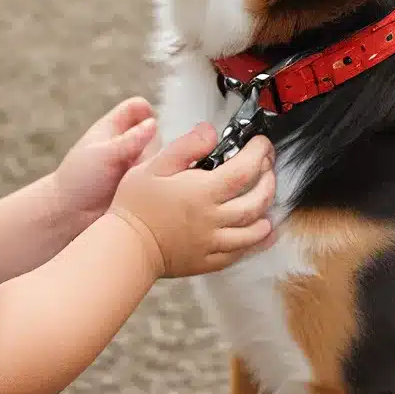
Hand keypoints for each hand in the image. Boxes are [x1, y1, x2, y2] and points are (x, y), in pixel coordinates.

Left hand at [53, 97, 157, 227]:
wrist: (69, 214)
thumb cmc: (78, 179)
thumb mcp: (103, 154)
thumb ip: (129, 140)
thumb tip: (154, 123)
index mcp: (112, 128)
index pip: (137, 107)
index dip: (146, 112)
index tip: (150, 126)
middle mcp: (127, 144)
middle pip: (154, 133)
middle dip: (152, 145)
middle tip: (137, 160)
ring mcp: (134, 165)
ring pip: (160, 156)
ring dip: (154, 164)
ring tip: (137, 179)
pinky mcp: (141, 184)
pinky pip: (160, 177)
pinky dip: (158, 180)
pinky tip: (146, 190)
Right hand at [109, 123, 275, 277]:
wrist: (125, 247)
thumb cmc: (136, 205)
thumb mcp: (153, 165)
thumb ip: (185, 146)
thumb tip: (210, 131)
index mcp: (202, 192)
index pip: (245, 169)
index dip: (259, 153)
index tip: (261, 143)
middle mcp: (214, 218)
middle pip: (257, 199)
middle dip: (269, 178)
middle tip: (268, 164)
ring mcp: (214, 242)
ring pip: (255, 229)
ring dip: (267, 209)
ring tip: (266, 194)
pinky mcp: (209, 261)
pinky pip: (242, 252)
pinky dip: (258, 240)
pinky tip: (263, 231)